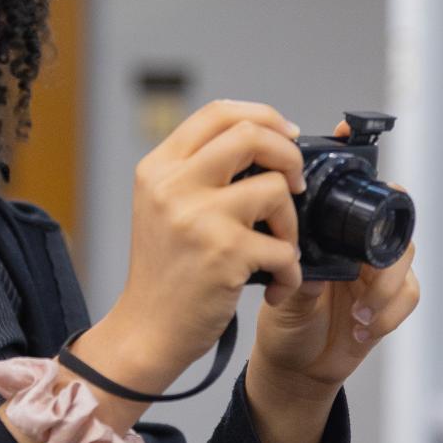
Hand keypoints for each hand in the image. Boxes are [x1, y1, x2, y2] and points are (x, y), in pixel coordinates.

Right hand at [109, 98, 308, 386]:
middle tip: (295, 182)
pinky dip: (289, 270)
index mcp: (159, 168)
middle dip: (288, 154)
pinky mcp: (225, 253)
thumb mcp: (162, 206)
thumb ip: (198, 171)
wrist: (147, 330)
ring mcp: (199, 217)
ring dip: (291, 222)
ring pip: (276, 188)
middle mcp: (174, 185)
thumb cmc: (164, 272)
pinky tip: (274, 285)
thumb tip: (263, 142)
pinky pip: (284, 247)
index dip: (262, 116)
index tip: (285, 135)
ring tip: (278, 249)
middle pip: (251, 135)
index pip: (217, 112)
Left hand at [250, 120, 419, 396]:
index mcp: (332, 231)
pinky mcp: (390, 304)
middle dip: (386, 236)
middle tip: (367, 259)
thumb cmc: (283, 315)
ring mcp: (376, 273)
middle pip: (394, 218)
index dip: (360, 165)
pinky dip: (388, 312)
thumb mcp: (280, 283)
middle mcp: (358, 245)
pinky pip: (409, 295)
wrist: (292, 364)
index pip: (356, 191)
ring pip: (405, 257)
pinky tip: (361, 327)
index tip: (349, 137)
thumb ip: (294, 262)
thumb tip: (300, 247)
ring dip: (384, 284)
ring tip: (358, 307)